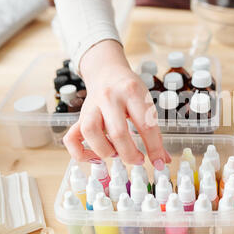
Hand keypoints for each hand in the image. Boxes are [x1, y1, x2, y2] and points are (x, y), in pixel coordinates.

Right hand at [63, 40, 170, 169]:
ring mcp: (91, 107)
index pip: (146, 125)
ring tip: (116, 154)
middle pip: (118, 132)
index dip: (154, 148)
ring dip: (105, 151)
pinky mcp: (80, 116)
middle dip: (130, 154)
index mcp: (132, 92)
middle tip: (138, 159)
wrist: (107, 71)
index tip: (159, 162)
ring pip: (91, 133)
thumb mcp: (146, 103)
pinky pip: (71, 138)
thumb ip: (154, 131)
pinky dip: (81, 153)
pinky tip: (95, 158)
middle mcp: (110, 98)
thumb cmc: (130, 90)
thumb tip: (162, 160)